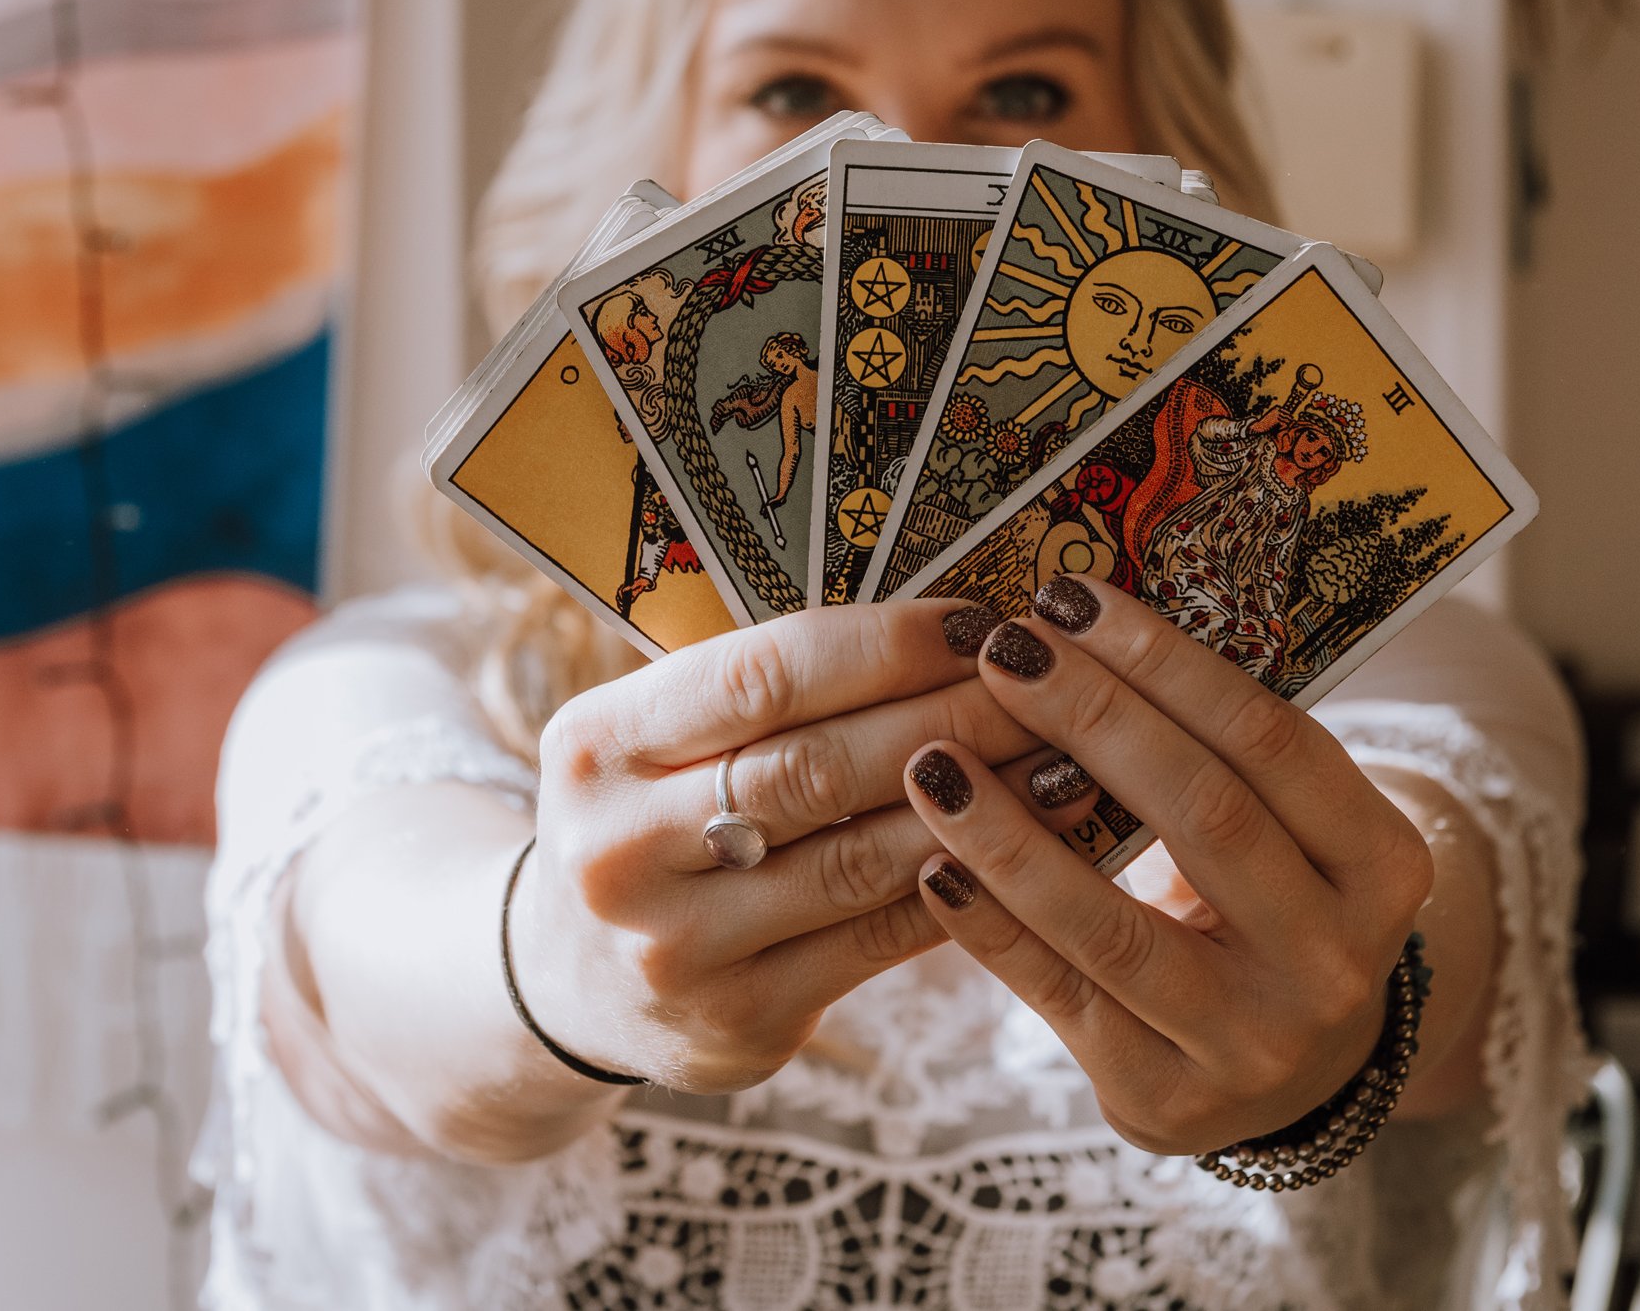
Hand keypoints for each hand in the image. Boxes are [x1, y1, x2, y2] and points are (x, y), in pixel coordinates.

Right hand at [521, 600, 1061, 1093]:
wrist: (568, 982)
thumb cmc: (652, 819)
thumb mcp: (653, 740)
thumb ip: (764, 690)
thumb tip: (951, 625)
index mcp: (595, 746)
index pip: (763, 675)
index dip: (886, 645)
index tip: (981, 620)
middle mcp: (619, 850)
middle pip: (820, 765)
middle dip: (955, 716)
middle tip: (1054, 686)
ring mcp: (676, 949)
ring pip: (862, 858)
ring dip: (985, 806)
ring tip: (1071, 760)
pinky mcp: (740, 1020)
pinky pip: (881, 939)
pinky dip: (969, 887)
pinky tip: (1035, 851)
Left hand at [901, 576, 1434, 1155]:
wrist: (1294, 1075)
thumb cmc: (1270, 907)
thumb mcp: (1290, 834)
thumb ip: (1219, 752)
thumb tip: (1081, 628)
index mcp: (1385, 866)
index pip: (1270, 739)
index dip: (1164, 661)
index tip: (1070, 599)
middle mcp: (1336, 960)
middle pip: (1201, 813)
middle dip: (1089, 718)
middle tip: (1000, 649)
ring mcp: (1255, 1043)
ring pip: (1113, 922)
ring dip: (1009, 831)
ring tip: (933, 760)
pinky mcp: (1166, 1097)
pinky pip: (1060, 997)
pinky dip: (990, 927)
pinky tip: (932, 865)